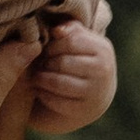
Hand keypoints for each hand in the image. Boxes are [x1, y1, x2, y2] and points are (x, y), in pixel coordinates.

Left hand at [29, 20, 116, 136]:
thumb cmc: (80, 59)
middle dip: (45, 62)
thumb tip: (58, 30)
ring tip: (35, 75)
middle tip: (36, 63)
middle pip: (62, 62)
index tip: (43, 48)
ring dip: (42, 79)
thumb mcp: (80, 41)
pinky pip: (57, 101)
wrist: (95, 94)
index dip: (52, 45)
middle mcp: (103, 70)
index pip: (70, 41)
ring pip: (58, 82)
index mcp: (103, 49)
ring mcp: (95, 92)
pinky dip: (44, 95)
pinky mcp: (84, 110)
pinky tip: (39, 90)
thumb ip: (69, 29)